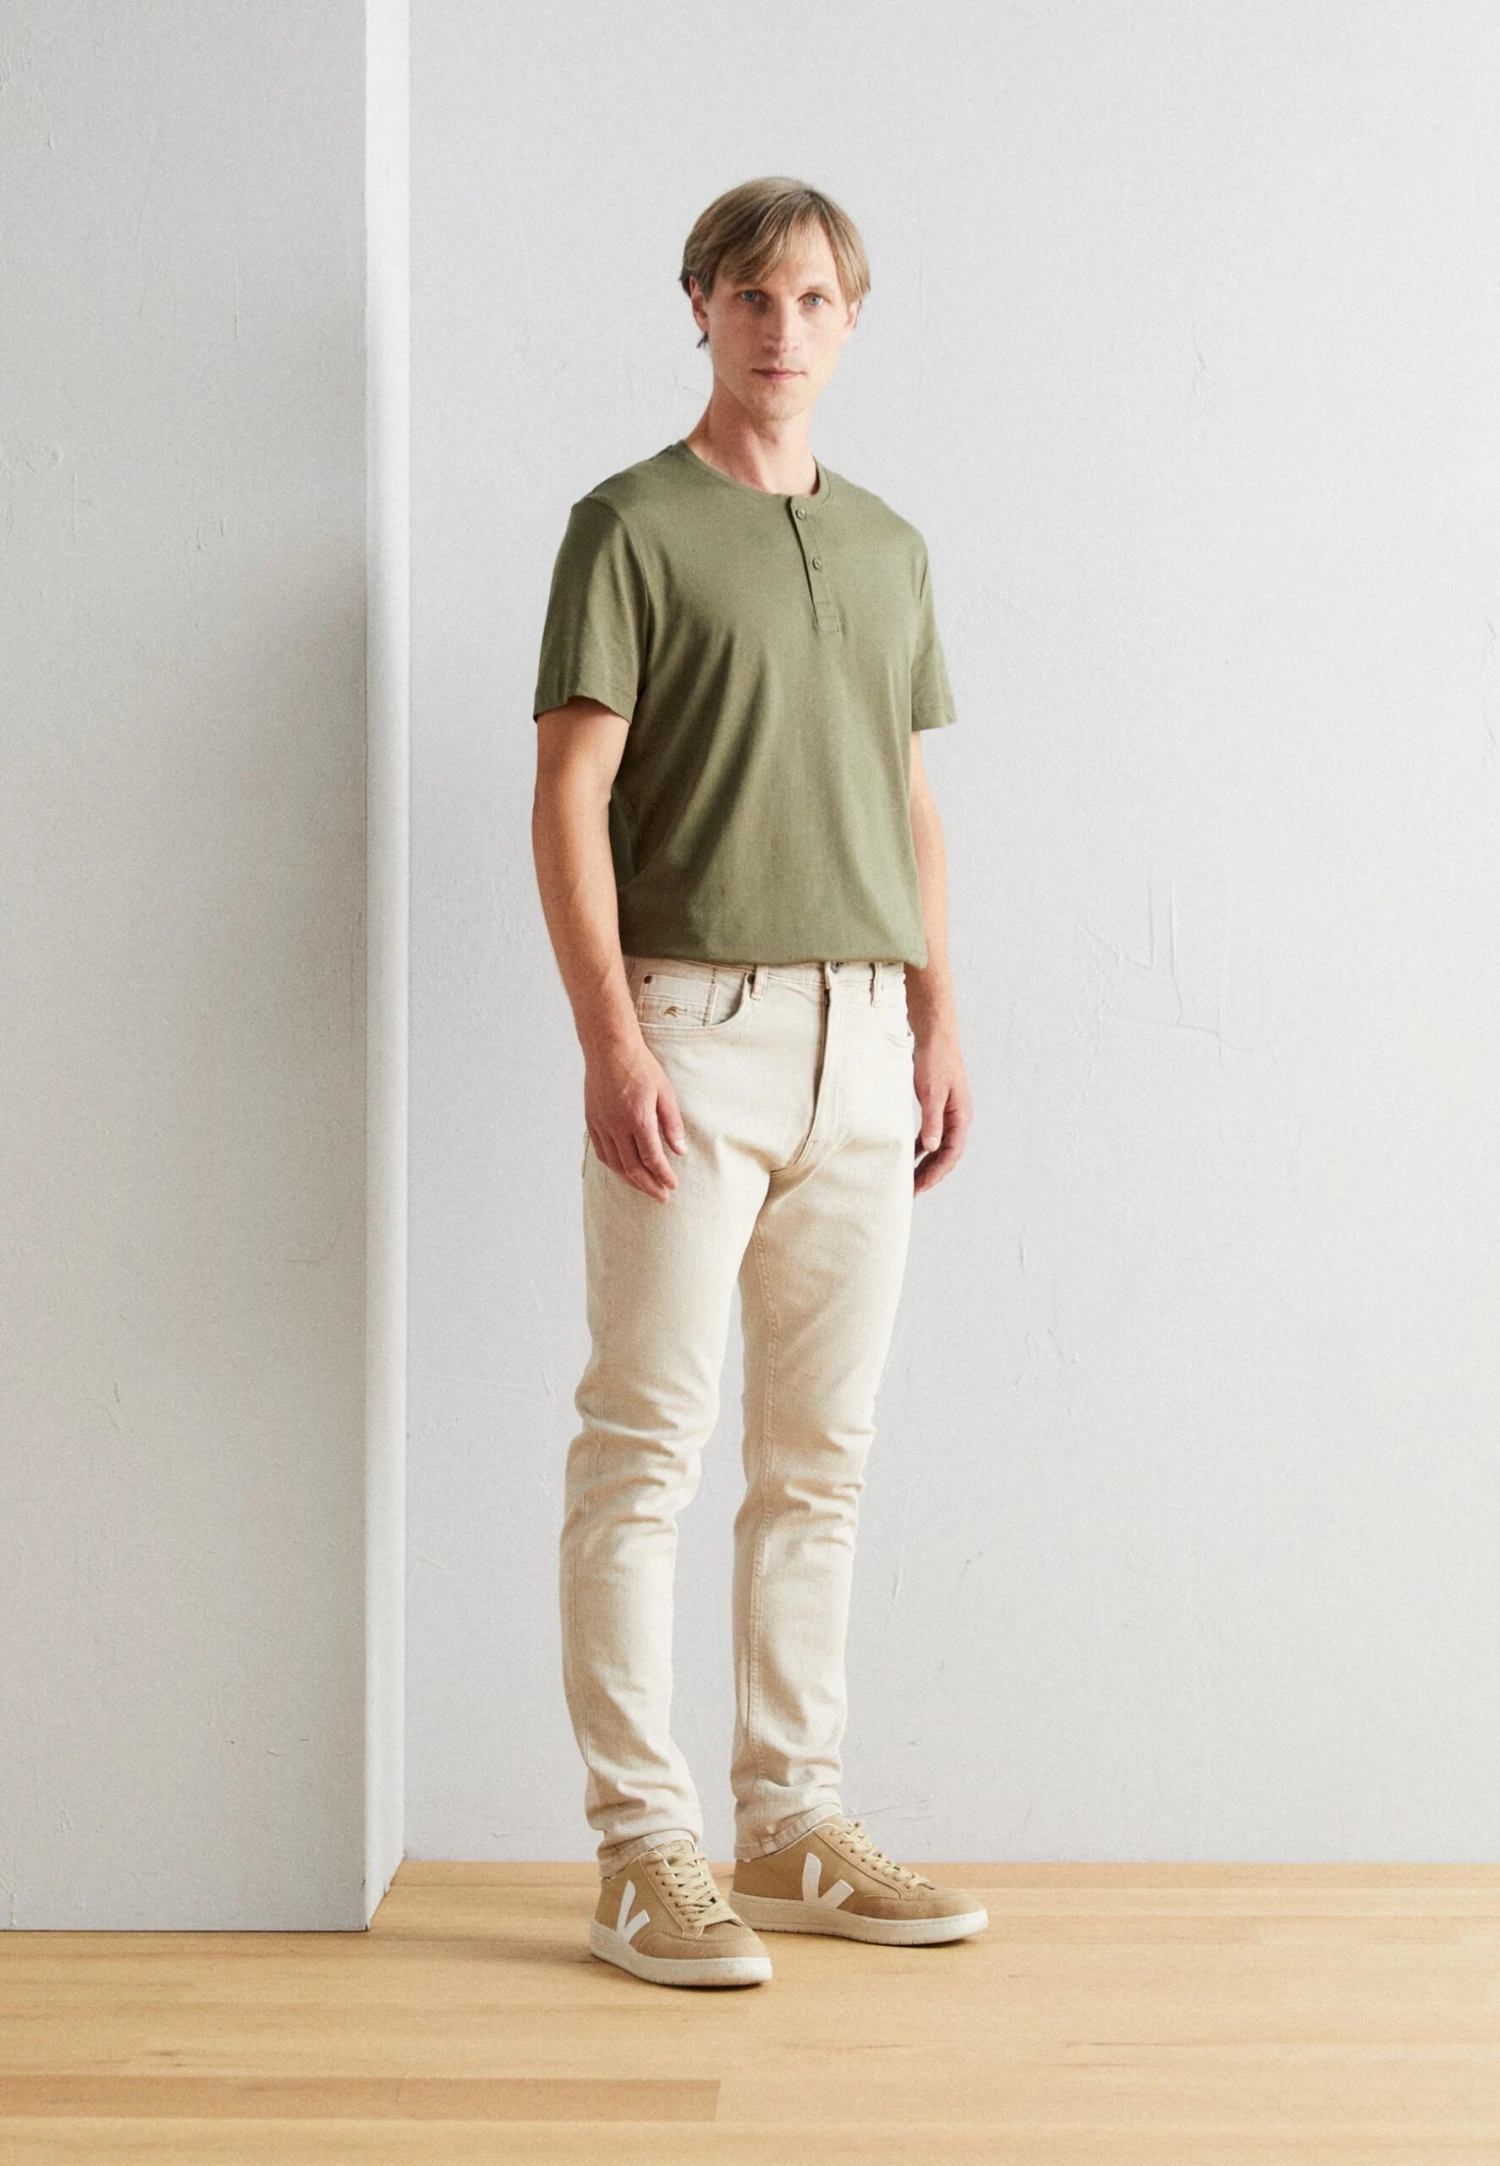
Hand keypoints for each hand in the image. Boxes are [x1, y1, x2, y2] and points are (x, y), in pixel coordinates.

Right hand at [584, 1039, 688, 1201]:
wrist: (609, 1048)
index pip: (652, 1158)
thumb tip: (680, 1151)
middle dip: (649, 1185)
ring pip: (615, 1163)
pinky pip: (602, 1151)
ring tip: (644, 1187)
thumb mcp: (665, 1092)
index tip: (672, 1185)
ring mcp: (601, 1124)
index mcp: (638, 1119)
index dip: (663, 1175)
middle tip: (661, 1197)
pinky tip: (624, 1170)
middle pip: (632, 1167)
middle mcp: (616, 1126)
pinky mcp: (592, 1121)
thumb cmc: (640, 1066)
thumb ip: (672, 1124)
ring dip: (631, 1180)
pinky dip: (614, 1166)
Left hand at [912, 1028, 970, 1194]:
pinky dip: (921, 1147)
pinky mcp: (939, 1106)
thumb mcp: (931, 1093)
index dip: (935, 1173)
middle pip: (946, 1155)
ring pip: (939, 1147)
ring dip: (926, 1163)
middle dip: (930, 1174)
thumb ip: (932, 1122)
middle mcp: (959, 1118)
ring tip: (910, 1178)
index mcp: (962, 1116)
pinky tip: (909, 1155)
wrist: (935, 1035)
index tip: (919, 1187)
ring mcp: (950, 1112)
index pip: (951, 1154)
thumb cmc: (936, 1060)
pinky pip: (932, 1134)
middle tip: (911, 1191)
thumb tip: (930, 1149)